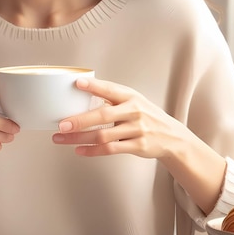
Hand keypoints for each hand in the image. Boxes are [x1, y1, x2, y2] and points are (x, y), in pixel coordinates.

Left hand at [51, 77, 183, 157]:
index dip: (94, 86)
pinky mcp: (138, 146)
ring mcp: (137, 130)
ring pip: (103, 136)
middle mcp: (134, 111)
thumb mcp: (134, 101)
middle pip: (103, 116)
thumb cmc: (146, 115)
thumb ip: (112, 98)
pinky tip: (79, 150)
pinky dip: (92, 151)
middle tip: (62, 124)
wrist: (172, 136)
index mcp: (131, 96)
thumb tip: (82, 92)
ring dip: (79, 138)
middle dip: (80, 120)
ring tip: (61, 138)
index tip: (77, 83)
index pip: (110, 89)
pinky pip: (110, 150)